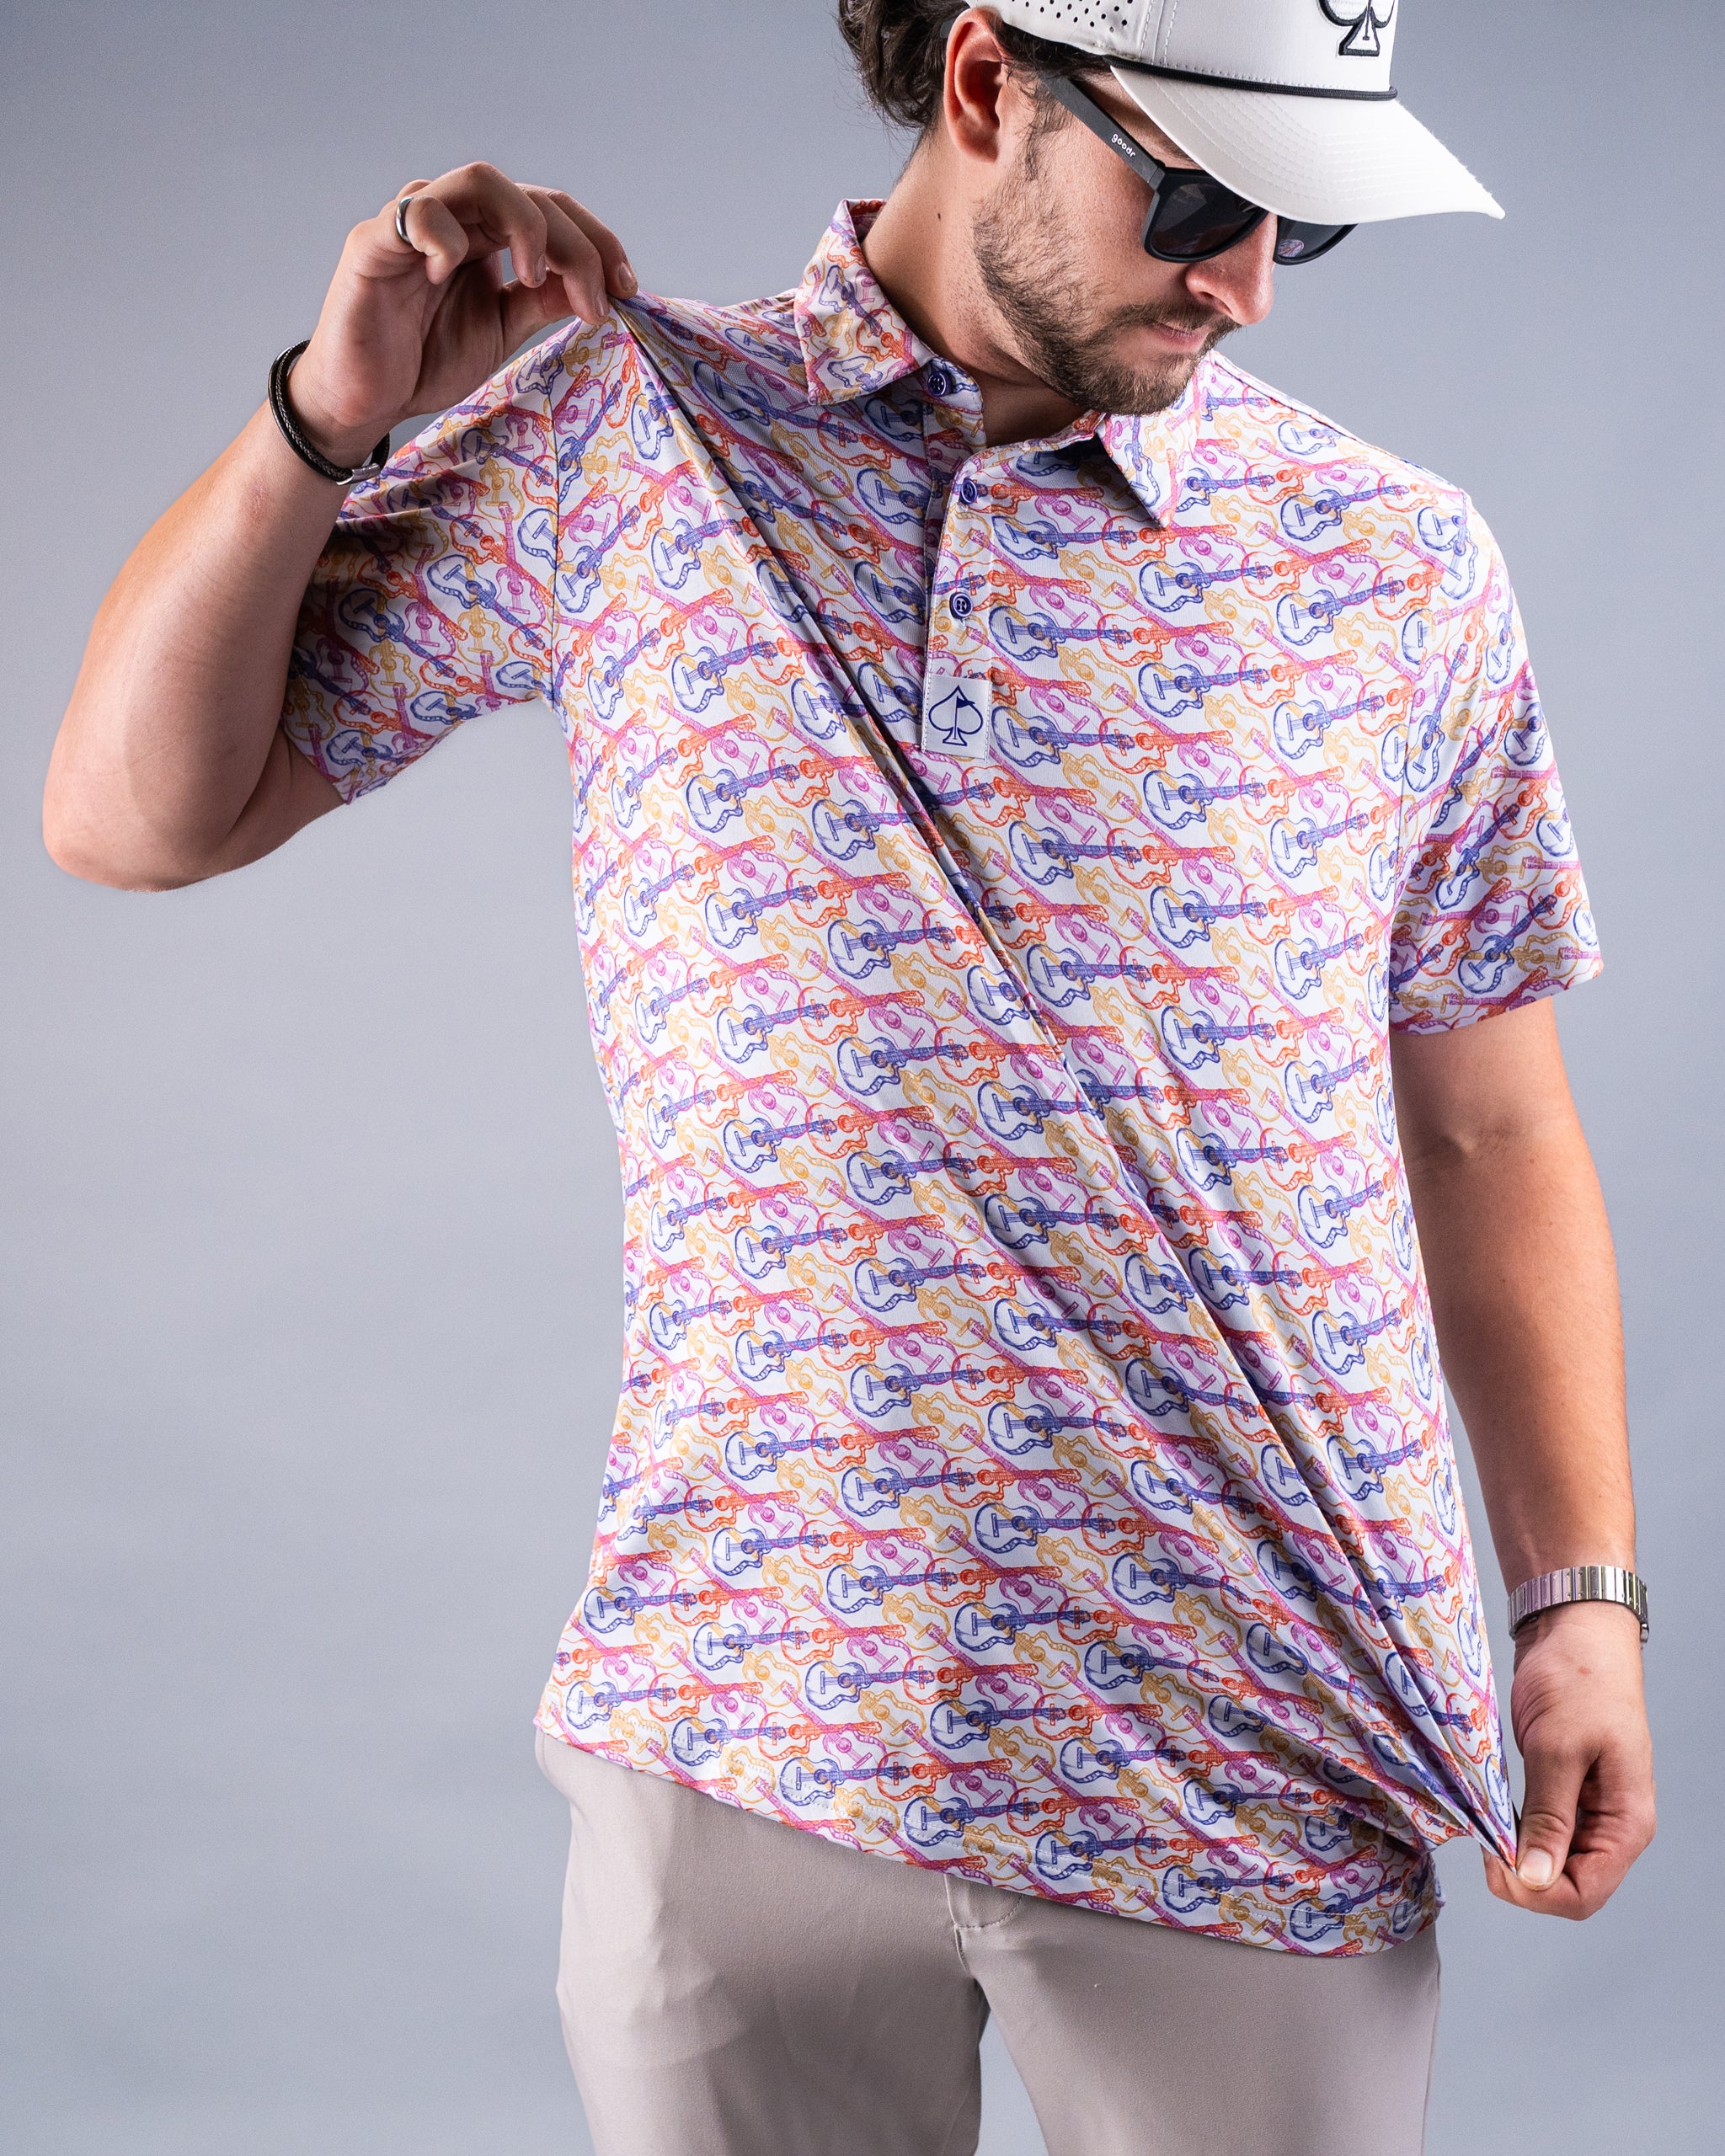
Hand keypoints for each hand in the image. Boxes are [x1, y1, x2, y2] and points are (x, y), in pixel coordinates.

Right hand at [285, 162, 634, 467]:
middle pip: (529, 195)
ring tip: (530, 278)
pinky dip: (445, 236)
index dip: (596, 241)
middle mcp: (454, 219)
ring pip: (479, 181)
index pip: (552, 212)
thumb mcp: (501, 331)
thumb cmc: (424, 360)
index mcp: (487, 237)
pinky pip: (416, 213)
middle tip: (593, 300)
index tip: (626, 288)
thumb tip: (598, 286)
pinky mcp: (374, 243)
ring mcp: (414, 225)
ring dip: (523, 225)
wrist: (364, 399)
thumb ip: (541, 301)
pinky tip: (451, 274)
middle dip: (575, 245)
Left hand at [1484, 1598, 1654, 1918]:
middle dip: (1523, 1879)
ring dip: (1517, 1856)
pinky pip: (1541, 1831)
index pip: (1585, 1895)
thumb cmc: (1580, 1678)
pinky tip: (1493, 1816)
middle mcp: (1611, 1825)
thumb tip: (1534, 1878)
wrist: (1574, 1629)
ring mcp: (1587, 1809)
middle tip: (1484, 1844)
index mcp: (1626, 1822)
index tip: (1496, 1862)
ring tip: (1486, 1829)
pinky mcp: (1562, 1790)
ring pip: (1551, 1862)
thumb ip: (1549, 1816)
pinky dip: (1515, 1832)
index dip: (1537, 1893)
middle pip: (1567, 1887)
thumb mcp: (1560, 1747)